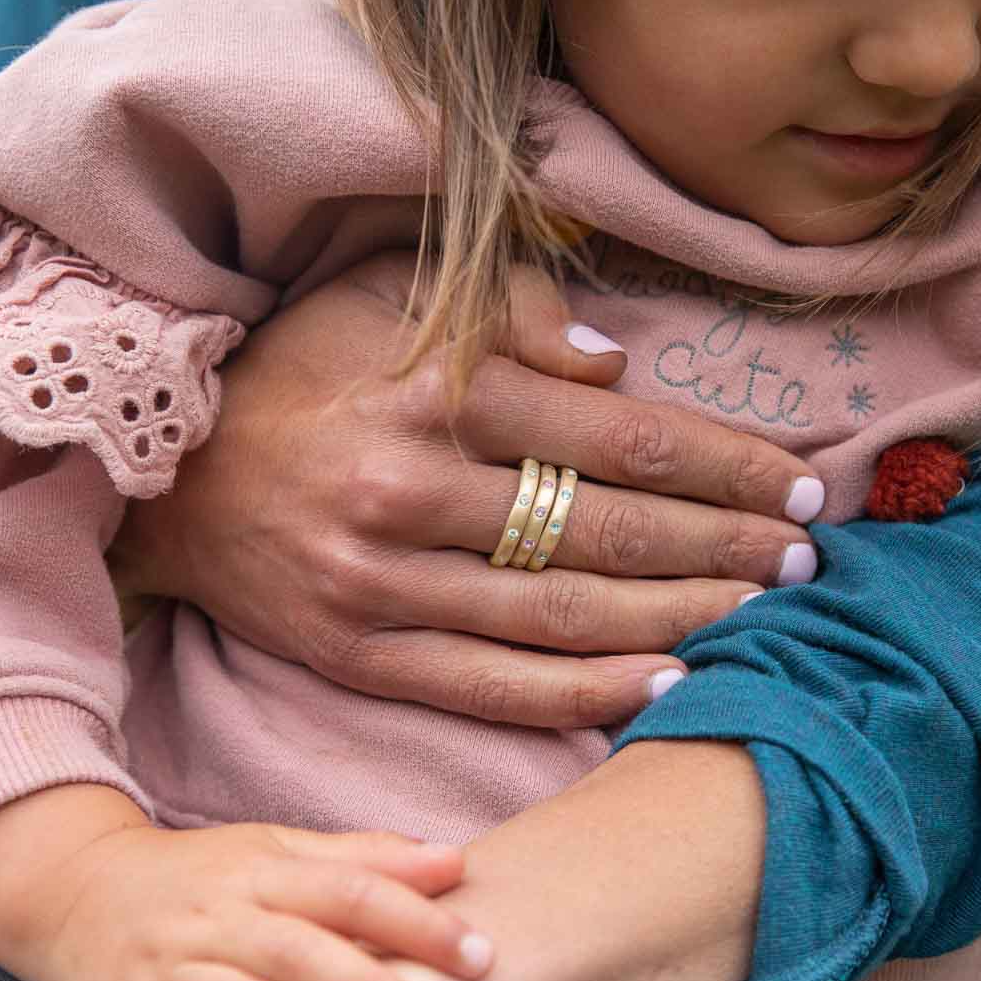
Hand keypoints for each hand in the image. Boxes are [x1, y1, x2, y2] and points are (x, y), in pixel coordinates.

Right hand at [42, 822, 490, 980]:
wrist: (81, 893)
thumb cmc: (206, 874)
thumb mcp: (279, 848)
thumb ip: (364, 857)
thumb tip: (454, 860)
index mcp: (261, 871)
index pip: (350, 890)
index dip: (417, 920)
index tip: (480, 951)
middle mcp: (218, 920)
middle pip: (301, 953)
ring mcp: (170, 977)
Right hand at [111, 251, 822, 728]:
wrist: (173, 470)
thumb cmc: (304, 366)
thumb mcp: (389, 289)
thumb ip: (511, 307)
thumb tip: (618, 365)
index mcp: (442, 387)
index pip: (625, 436)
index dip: (729, 463)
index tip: (800, 484)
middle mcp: (417, 488)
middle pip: (613, 529)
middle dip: (728, 546)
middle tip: (808, 559)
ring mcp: (387, 581)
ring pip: (567, 613)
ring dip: (681, 617)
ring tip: (763, 617)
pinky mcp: (362, 650)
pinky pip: (493, 683)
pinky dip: (586, 691)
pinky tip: (665, 684)